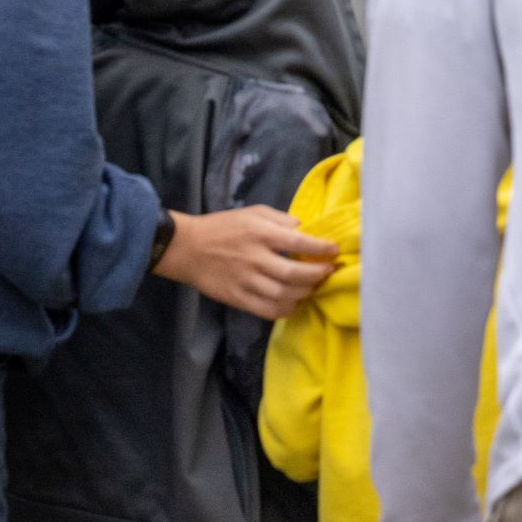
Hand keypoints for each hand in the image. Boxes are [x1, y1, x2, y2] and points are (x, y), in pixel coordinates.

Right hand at [152, 205, 335, 318]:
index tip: (334, 250)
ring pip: (283, 294)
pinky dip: (285, 309)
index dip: (320, 248)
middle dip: (317, 274)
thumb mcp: (253, 212)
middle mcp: (255, 258)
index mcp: (260, 233)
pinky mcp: (237, 298)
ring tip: (312, 287)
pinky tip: (293, 303)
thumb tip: (304, 229)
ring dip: (304, 293)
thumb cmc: (223, 226)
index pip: (298, 242)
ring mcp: (245, 280)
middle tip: (327, 272)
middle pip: (294, 273)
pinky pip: (267, 309)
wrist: (187, 248)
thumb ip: (280, 219)